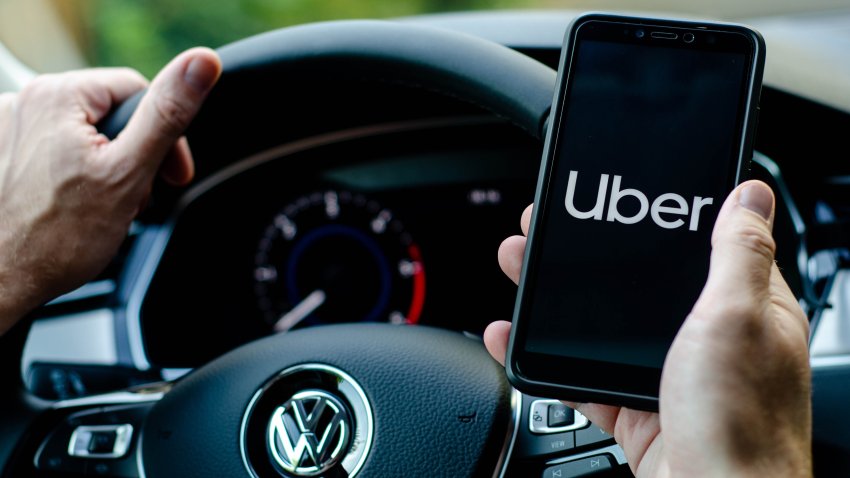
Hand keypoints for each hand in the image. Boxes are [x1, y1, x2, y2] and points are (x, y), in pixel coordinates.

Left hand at [0, 48, 221, 334]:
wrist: (4, 281)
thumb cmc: (57, 238)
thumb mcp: (130, 171)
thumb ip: (167, 114)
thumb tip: (201, 65)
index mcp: (59, 96)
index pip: (137, 91)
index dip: (166, 136)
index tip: (172, 175)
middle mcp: (27, 103)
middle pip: (111, 114)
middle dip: (135, 156)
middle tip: (137, 196)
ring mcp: (11, 129)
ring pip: (87, 134)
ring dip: (109, 167)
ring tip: (106, 205)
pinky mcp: (6, 154)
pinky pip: (58, 150)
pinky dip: (78, 174)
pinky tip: (78, 203)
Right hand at [484, 181, 811, 476]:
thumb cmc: (741, 425)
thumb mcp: (738, 319)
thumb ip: (739, 254)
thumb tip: (751, 193)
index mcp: (744, 309)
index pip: (698, 245)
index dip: (653, 219)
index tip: (612, 198)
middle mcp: (707, 340)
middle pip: (637, 285)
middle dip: (584, 256)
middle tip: (543, 231)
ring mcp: (668, 375)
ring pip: (602, 328)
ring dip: (555, 302)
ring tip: (518, 270)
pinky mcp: (635, 409)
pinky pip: (580, 376)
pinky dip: (543, 360)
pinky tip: (514, 340)